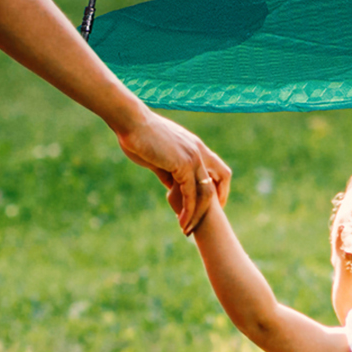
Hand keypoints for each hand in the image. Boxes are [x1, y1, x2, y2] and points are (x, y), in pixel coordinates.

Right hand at [113, 107, 229, 231]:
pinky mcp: (183, 164)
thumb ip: (168, 171)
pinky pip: (190, 194)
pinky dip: (188, 210)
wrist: (131, 122)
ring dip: (198, 214)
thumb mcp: (158, 157)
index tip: (210, 205)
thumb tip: (171, 186)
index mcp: (195, 146)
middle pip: (220, 180)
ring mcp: (193, 157)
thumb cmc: (139, 136)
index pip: (218, 169)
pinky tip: (181, 221)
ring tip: (187, 229)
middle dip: (215, 204)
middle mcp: (199, 151)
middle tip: (204, 222)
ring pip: (206, 192)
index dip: (219, 187)